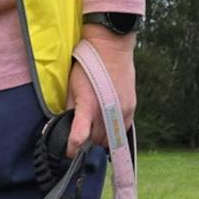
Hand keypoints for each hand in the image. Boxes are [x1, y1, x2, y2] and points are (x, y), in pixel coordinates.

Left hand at [66, 23, 136, 157]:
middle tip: (80, 141)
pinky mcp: (131, 108)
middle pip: (95, 142)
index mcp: (88, 106)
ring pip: (110, 139)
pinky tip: (106, 126)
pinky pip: (122, 131)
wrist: (111, 46)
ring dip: (100, 140)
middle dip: (86, 145)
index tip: (68, 152)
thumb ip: (70, 110)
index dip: (72, 149)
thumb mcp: (72, 87)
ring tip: (93, 133)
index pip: (79, 138)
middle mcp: (107, 112)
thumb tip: (67, 127)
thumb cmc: (88, 65)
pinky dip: (113, 133)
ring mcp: (122, 111)